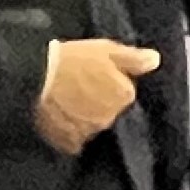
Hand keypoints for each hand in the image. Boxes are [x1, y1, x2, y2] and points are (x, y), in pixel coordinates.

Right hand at [34, 38, 159, 155]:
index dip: (108, 82)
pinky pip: (73, 139)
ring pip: (91, 124)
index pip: (123, 91)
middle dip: (96, 100)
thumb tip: (155, 60)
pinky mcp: (68, 139)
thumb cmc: (72, 59)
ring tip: (63, 98)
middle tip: (76, 85)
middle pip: (107, 109)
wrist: (34, 76)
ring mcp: (89, 130)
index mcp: (123, 94)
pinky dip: (68, 131)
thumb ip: (134, 59)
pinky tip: (58, 116)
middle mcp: (110, 116)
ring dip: (82, 115)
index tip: (92, 74)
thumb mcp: (107, 50)